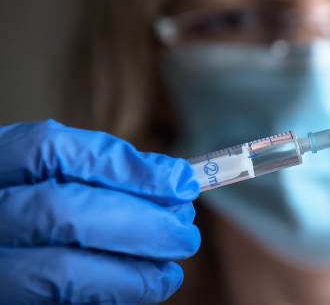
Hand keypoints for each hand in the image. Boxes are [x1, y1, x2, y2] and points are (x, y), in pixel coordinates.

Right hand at [0, 121, 199, 303]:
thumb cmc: (34, 210)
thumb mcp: (50, 178)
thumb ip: (100, 176)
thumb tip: (175, 184)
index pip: (51, 150)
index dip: (124, 165)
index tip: (182, 181)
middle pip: (62, 211)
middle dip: (139, 222)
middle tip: (185, 234)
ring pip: (60, 271)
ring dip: (132, 270)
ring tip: (169, 270)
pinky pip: (64, 302)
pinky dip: (113, 294)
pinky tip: (143, 287)